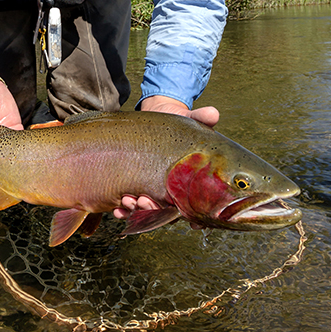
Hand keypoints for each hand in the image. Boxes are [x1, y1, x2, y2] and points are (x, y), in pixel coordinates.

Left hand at [112, 97, 219, 217]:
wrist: (157, 116)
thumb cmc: (179, 122)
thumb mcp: (191, 119)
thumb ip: (202, 118)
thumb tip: (214, 113)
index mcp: (188, 182)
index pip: (193, 207)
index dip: (193, 218)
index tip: (186, 219)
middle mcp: (171, 191)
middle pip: (166, 212)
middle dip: (154, 210)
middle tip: (144, 201)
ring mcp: (152, 190)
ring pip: (146, 211)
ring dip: (136, 210)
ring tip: (128, 200)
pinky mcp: (135, 186)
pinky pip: (129, 206)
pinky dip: (123, 211)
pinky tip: (117, 209)